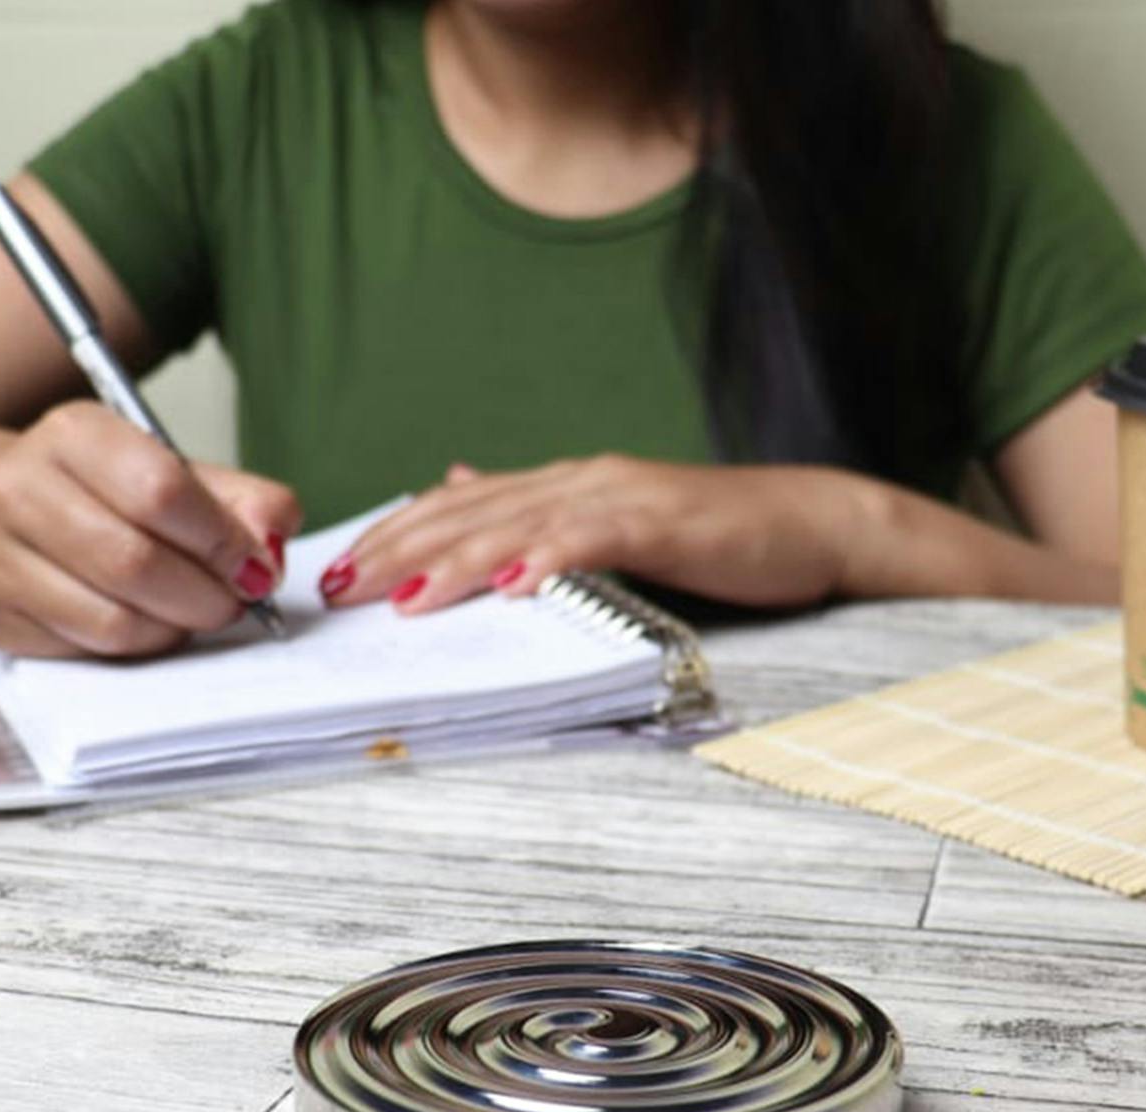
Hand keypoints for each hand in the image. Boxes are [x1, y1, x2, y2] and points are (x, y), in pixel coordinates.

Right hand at [0, 401, 300, 656]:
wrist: (16, 515)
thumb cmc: (111, 496)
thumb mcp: (181, 476)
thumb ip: (244, 503)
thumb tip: (272, 547)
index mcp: (74, 433)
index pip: (160, 490)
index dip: (222, 540)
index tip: (256, 568)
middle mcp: (18, 486)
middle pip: (134, 561)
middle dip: (205, 595)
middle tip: (233, 602)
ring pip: (113, 618)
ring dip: (175, 626)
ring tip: (191, 610)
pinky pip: (89, 648)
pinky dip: (138, 645)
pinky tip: (147, 622)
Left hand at [317, 455, 864, 613]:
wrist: (807, 519)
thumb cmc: (710, 536)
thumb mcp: (609, 519)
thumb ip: (536, 510)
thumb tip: (460, 485)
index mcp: (561, 484)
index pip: (459, 506)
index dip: (394, 534)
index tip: (338, 569)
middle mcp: (578, 480)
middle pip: (470, 513)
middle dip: (398, 550)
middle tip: (338, 588)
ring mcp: (619, 496)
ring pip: (519, 525)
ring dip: (454, 561)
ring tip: (400, 596)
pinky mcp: (661, 522)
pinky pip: (594, 540)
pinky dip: (548, 559)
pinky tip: (509, 584)